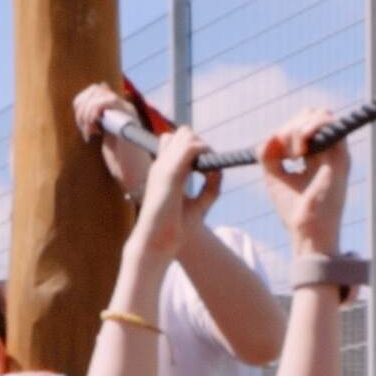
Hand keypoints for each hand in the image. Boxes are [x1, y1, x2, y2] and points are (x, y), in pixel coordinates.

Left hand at [73, 82, 150, 196]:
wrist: (134, 176)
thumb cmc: (120, 160)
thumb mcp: (105, 135)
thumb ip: (99, 118)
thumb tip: (93, 95)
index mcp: (118, 109)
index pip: (95, 89)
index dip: (82, 103)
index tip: (83, 124)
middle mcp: (123, 107)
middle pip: (95, 88)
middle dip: (82, 107)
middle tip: (84, 128)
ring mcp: (126, 111)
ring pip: (99, 93)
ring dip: (86, 112)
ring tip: (88, 132)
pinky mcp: (127, 118)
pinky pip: (107, 101)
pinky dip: (93, 113)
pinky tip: (94, 132)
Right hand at [134, 127, 219, 251]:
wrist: (156, 243)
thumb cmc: (173, 229)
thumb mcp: (197, 206)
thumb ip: (209, 189)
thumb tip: (219, 171)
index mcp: (163, 172)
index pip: (175, 142)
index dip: (194, 148)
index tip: (207, 169)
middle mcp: (162, 165)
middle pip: (183, 133)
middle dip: (201, 144)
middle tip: (210, 168)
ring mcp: (164, 167)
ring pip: (187, 135)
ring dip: (204, 147)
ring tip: (210, 170)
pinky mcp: (170, 174)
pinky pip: (191, 148)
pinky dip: (206, 153)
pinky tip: (211, 172)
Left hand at [259, 111, 348, 253]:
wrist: (308, 231)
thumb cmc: (294, 210)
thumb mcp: (273, 176)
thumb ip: (268, 154)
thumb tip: (270, 136)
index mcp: (313, 154)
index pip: (300, 124)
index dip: (283, 130)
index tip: (273, 153)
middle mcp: (326, 150)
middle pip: (309, 115)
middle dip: (289, 127)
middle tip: (284, 154)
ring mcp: (335, 152)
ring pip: (320, 115)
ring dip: (298, 128)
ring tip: (292, 153)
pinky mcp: (341, 156)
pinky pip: (330, 123)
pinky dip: (311, 127)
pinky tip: (298, 148)